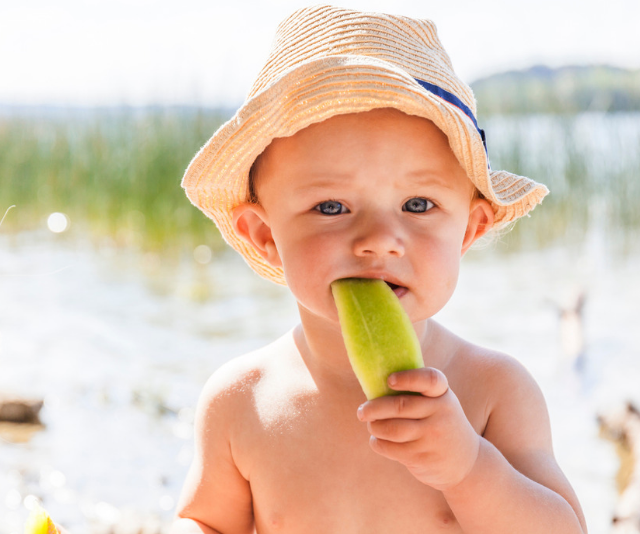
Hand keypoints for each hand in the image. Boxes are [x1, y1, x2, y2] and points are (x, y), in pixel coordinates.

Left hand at [357, 367, 479, 490]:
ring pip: (392, 429)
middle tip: (362, 411)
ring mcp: (433, 437)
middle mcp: (441, 413)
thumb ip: (417, 394)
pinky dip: (378, 444)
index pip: (430, 379)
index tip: (390, 381)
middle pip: (400, 406)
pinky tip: (377, 441)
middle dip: (374, 408)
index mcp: (443, 394)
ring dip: (375, 427)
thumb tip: (374, 384)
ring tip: (371, 426)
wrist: (467, 463)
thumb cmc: (441, 425)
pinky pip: (392, 448)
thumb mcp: (439, 404)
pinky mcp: (423, 457)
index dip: (408, 378)